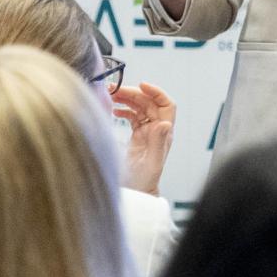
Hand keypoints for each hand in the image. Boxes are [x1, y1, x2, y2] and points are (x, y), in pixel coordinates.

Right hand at [113, 82, 175, 196]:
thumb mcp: (152, 162)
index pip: (166, 105)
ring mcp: (147, 131)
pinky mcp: (137, 135)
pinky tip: (114, 110)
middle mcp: (157, 129)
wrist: (137, 191)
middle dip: (134, 94)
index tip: (141, 85)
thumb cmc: (145, 181)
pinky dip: (124, 109)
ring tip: (110, 96)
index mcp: (164, 132)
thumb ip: (158, 142)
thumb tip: (165, 122)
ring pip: (140, 107)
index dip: (156, 92)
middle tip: (114, 90)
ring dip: (127, 99)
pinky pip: (133, 116)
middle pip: (149, 103)